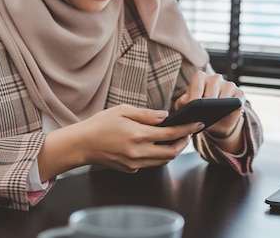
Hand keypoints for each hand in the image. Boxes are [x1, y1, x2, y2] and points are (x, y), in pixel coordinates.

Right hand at [38, 105, 203, 180]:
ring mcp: (134, 163)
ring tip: (176, 139)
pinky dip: (158, 156)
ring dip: (173, 151)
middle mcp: (138, 152)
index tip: (198, 124)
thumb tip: (165, 117)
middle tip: (188, 133)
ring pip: (163, 161)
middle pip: (171, 152)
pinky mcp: (130, 169)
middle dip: (183, 143)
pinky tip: (157, 146)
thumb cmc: (99, 124)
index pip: (171, 134)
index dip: (187, 129)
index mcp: (138, 135)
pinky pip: (150, 164)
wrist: (81, 145)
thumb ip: (145, 114)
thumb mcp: (122, 110)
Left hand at [174, 71, 244, 152]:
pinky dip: (232, 107)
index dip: (194, 96)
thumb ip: (182, 103)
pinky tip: (226, 113)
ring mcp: (229, 85)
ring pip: (224, 94)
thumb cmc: (199, 113)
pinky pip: (237, 100)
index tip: (192, 107)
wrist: (216, 123)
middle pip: (212, 88)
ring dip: (219, 105)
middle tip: (203, 113)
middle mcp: (215, 78)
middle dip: (206, 102)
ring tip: (213, 114)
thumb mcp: (186, 109)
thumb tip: (187, 103)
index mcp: (200, 78)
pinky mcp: (240, 93)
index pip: (197, 84)